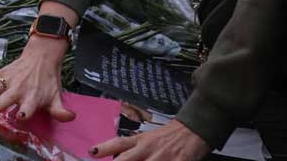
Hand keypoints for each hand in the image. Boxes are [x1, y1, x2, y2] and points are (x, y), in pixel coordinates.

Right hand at [0, 35, 73, 120]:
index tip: (19, 115)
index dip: (24, 111)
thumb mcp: (56, 95)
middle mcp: (18, 90)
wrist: (42, 57)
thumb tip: (70, 117)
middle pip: (7, 97)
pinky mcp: (1, 73)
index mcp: (32, 97)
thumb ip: (60, 110)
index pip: (28, 107)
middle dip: (0, 102)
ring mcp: (8, 81)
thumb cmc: (48, 81)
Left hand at [90, 120, 208, 160]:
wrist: (194, 129)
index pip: (119, 143)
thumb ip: (135, 148)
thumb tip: (118, 155)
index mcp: (141, 140)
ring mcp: (162, 157)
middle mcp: (148, 149)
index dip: (105, 148)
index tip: (92, 152)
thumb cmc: (170, 135)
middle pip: (126, 159)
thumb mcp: (150, 138)